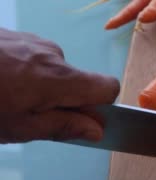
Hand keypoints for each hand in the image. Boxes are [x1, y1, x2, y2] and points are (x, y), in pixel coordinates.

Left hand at [0, 28, 118, 142]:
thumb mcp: (19, 128)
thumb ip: (64, 127)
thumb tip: (96, 130)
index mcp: (60, 78)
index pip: (107, 87)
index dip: (99, 108)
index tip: (78, 121)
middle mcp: (51, 53)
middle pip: (77, 80)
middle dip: (62, 100)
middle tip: (27, 117)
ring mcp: (29, 40)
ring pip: (51, 69)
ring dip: (37, 87)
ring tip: (3, 99)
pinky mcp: (10, 34)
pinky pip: (30, 57)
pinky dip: (20, 72)